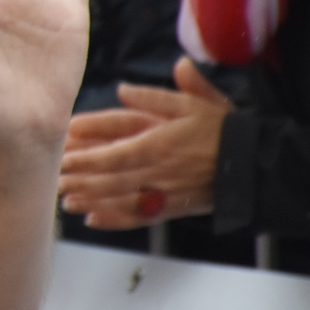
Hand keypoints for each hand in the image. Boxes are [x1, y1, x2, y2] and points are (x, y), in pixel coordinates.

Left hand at [57, 58, 227, 227]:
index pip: (113, 153)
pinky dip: (115, 221)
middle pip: (110, 179)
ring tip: (63, 198)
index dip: (86, 158)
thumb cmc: (224, 129)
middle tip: (51, 178)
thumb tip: (123, 88)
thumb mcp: (193, 103)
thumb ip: (155, 97)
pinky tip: (93, 220)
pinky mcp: (174, 208)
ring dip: (90, 200)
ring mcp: (165, 193)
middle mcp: (159, 171)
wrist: (257, 164)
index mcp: (159, 144)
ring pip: (120, 200)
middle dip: (79, 180)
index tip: (61, 155)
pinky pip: (140, 217)